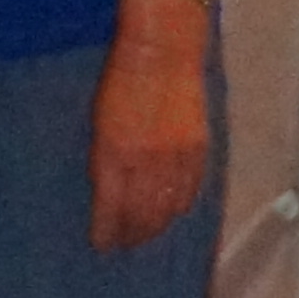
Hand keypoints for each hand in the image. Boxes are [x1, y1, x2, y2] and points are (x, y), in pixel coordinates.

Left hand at [89, 21, 212, 249]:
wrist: (162, 52)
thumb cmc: (120, 80)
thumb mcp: (99, 122)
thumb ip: (104, 160)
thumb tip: (109, 192)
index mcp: (114, 154)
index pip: (111, 208)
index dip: (108, 232)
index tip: (103, 245)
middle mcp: (146, 162)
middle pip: (142, 215)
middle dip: (132, 234)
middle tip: (125, 245)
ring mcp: (176, 157)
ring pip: (168, 208)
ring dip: (156, 226)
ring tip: (146, 235)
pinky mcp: (199, 149)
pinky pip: (191, 190)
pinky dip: (180, 206)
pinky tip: (172, 212)